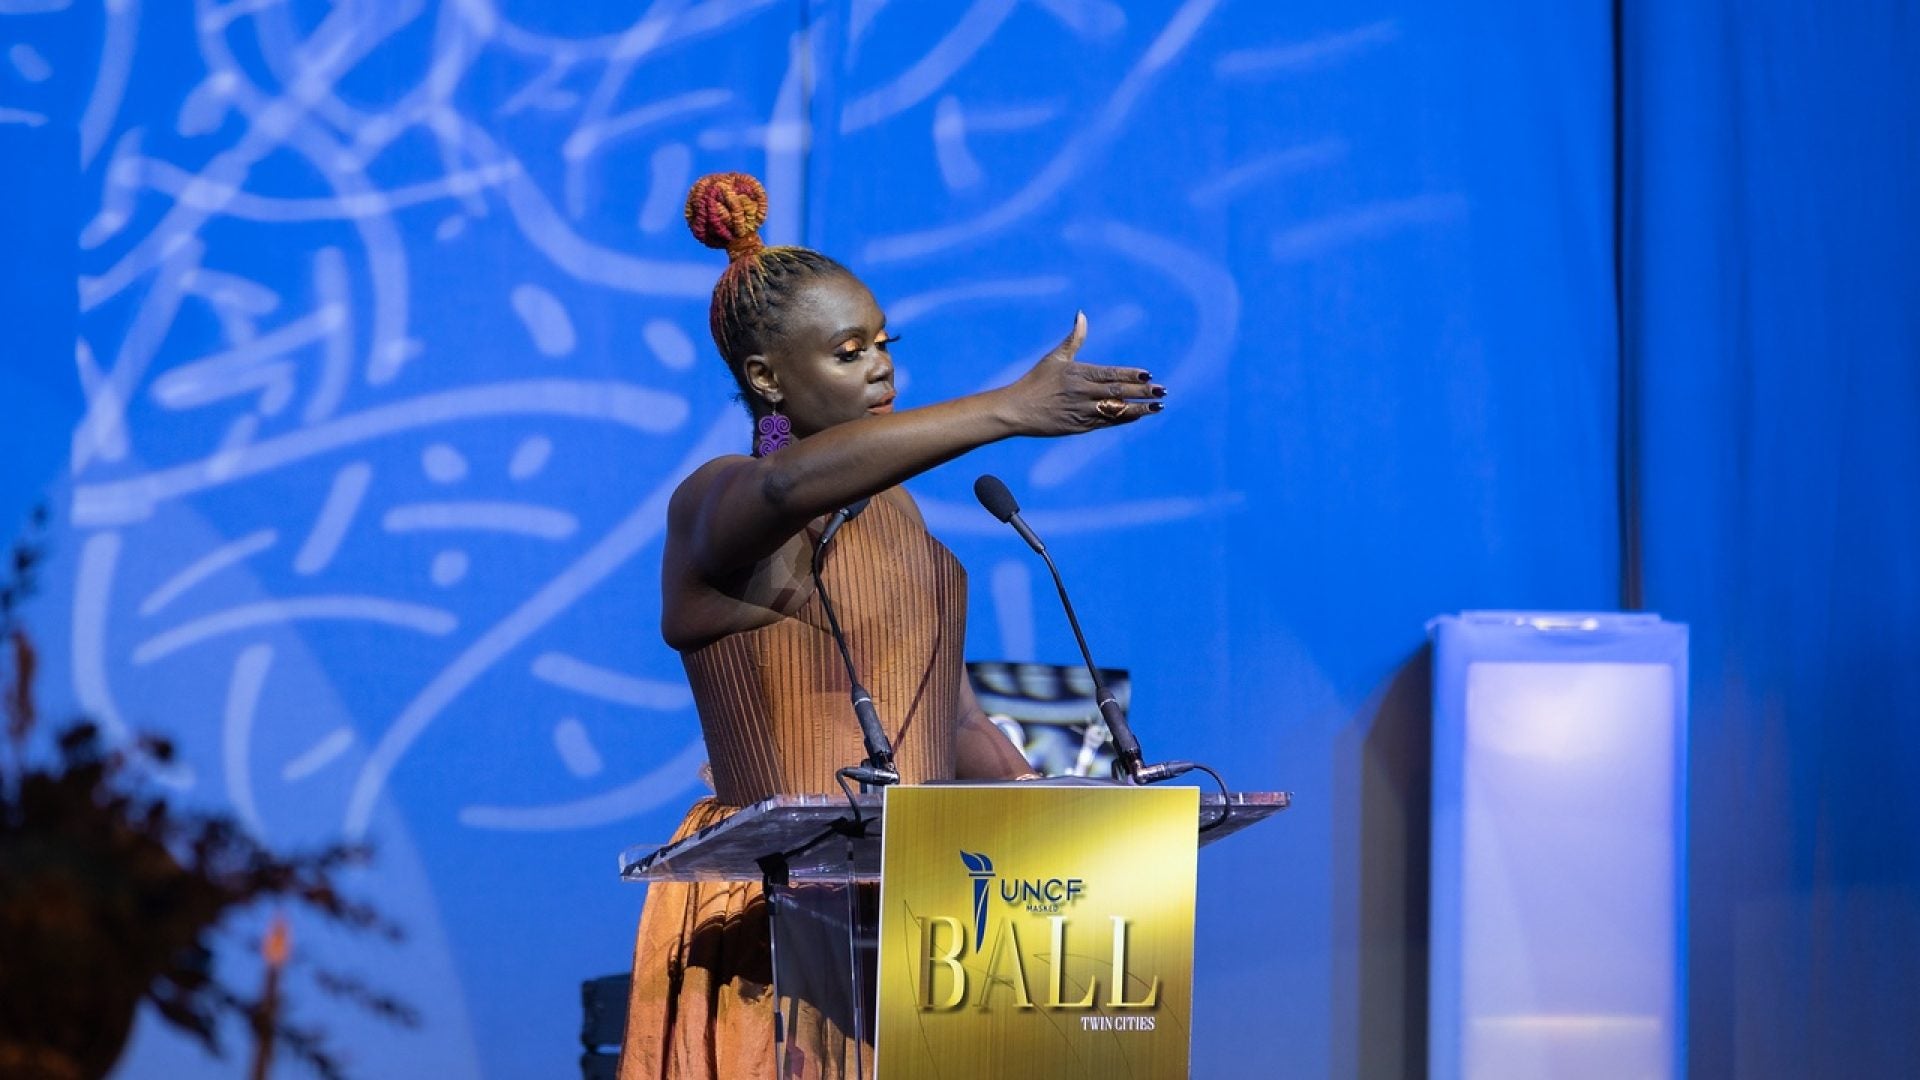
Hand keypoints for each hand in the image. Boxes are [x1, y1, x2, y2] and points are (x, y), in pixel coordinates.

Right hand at [998, 312, 1166, 436]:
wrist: (1016, 410)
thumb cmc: (1035, 381)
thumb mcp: (1054, 358)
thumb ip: (1074, 338)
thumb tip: (1082, 314)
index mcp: (1078, 374)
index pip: (1110, 374)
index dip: (1130, 375)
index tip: (1148, 374)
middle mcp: (1082, 393)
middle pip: (1117, 393)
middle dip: (1141, 392)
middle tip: (1162, 390)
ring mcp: (1081, 411)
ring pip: (1115, 410)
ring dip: (1138, 408)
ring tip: (1157, 406)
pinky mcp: (1079, 427)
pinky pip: (1106, 423)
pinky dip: (1123, 419)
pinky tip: (1138, 415)